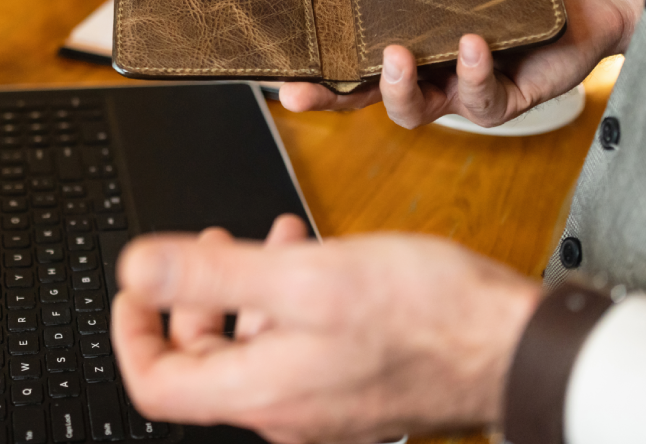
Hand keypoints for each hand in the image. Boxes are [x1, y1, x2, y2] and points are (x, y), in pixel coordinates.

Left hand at [112, 216, 541, 442]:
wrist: (514, 348)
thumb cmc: (427, 314)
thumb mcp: (305, 276)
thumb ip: (211, 275)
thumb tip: (135, 270)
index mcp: (261, 391)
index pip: (156, 384)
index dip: (131, 333)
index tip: (135, 290)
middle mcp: (287, 411)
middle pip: (204, 362)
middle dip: (197, 296)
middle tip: (210, 244)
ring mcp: (323, 406)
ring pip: (256, 347)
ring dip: (249, 288)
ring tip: (272, 234)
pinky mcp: (355, 391)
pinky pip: (300, 349)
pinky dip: (292, 302)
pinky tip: (317, 259)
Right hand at [279, 0, 644, 127]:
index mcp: (406, 40)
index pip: (349, 66)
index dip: (315, 76)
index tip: (281, 76)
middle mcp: (428, 71)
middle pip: (366, 99)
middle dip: (331, 100)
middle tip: (300, 92)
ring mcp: (464, 88)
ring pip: (414, 112)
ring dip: (396, 88)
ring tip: (395, 54)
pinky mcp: (507, 97)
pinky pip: (479, 100)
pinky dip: (471, 71)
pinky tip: (471, 42)